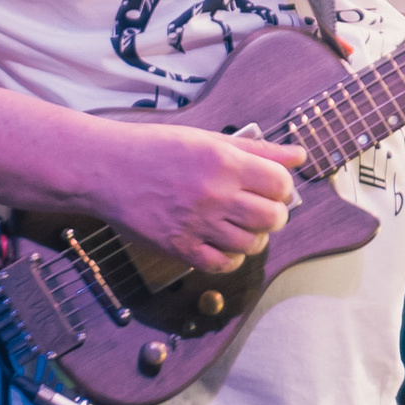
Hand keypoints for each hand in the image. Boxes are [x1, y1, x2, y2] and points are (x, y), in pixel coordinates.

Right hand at [84, 119, 305, 273]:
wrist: (106, 169)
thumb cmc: (155, 150)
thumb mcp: (207, 140)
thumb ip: (257, 150)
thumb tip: (297, 156)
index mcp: (223, 162)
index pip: (280, 184)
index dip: (281, 188)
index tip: (270, 189)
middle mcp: (214, 194)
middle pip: (272, 218)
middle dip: (273, 216)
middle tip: (259, 210)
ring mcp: (196, 224)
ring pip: (250, 244)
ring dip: (252, 238)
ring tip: (238, 226)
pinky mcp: (179, 247)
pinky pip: (222, 264)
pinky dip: (229, 257)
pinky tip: (221, 242)